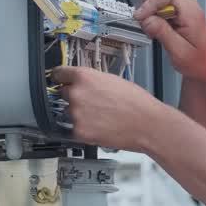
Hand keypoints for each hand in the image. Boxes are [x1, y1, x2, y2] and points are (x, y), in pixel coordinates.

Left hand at [49, 66, 169, 152]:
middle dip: (74, 97)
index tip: (59, 80)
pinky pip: (74, 128)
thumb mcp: (113, 80)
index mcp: (84, 76)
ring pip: (69, 112)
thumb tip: (82, 83)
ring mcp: (76, 114)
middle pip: (63, 93)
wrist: (147, 124)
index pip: (59, 74)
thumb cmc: (136, 102)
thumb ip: (92, 80)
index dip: (61, 77)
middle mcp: (76, 94)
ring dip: (79, 114)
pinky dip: (84, 128)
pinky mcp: (79, 131)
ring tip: (100, 116)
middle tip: (93, 103)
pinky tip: (99, 126)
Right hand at [134, 0, 205, 84]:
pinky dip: (154, 18)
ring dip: (151, 14)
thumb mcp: (179, 52)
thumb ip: (162, 33)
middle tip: (148, 28)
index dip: (151, 2)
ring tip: (155, 33)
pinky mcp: (179, 12)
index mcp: (191, 12)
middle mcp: (188, 6)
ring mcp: (184, 8)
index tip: (141, 17)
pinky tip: (159, 32)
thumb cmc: (200, 61)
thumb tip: (146, 19)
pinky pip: (161, 8)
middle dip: (148, 9)